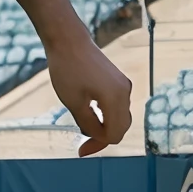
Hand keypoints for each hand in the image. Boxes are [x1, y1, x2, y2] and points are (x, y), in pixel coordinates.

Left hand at [48, 30, 131, 156]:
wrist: (69, 41)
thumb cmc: (67, 69)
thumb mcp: (74, 102)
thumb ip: (88, 124)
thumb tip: (96, 137)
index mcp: (115, 99)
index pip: (114, 134)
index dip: (98, 145)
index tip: (81, 150)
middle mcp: (125, 92)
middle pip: (121, 128)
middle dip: (103, 138)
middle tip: (82, 145)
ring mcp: (124, 85)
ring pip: (121, 117)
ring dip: (105, 126)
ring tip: (84, 129)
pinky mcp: (119, 80)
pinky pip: (118, 105)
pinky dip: (107, 115)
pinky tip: (91, 115)